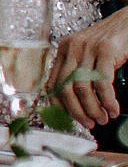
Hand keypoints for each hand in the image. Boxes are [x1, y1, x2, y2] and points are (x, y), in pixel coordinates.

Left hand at [52, 9, 127, 127]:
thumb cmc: (111, 41)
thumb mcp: (88, 54)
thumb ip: (79, 72)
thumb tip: (75, 103)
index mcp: (63, 50)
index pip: (53, 83)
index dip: (59, 105)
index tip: (68, 119)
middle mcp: (72, 48)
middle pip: (66, 88)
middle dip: (77, 111)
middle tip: (89, 124)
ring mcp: (88, 48)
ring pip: (83, 87)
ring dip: (93, 108)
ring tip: (103, 119)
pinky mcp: (106, 50)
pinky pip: (103, 82)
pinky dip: (107, 100)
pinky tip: (113, 109)